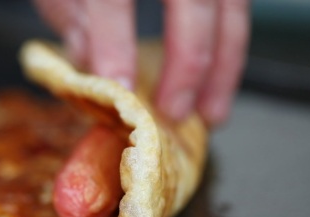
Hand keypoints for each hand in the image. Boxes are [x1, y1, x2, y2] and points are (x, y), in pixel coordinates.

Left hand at [34, 0, 249, 124]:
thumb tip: (92, 67)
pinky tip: (217, 85)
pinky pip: (237, 5)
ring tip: (209, 114)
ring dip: (224, 62)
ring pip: (230, 4)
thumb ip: (72, 19)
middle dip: (188, 59)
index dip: (114, 42)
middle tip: (172, 112)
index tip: (119, 89)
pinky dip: (230, 46)